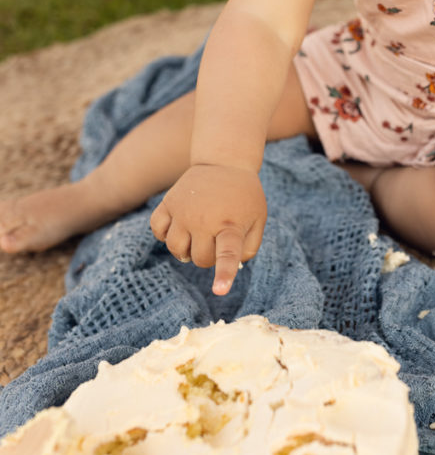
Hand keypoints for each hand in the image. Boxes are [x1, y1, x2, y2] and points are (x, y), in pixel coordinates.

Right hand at [150, 164, 265, 295]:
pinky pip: (158, 230)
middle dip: (208, 257)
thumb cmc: (244, 197)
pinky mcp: (168, 202)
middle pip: (199, 259)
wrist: (225, 162)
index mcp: (231, 225)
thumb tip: (228, 268)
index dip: (224, 273)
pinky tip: (179, 226)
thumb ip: (248, 248)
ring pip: (176, 249)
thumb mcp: (257, 220)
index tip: (219, 291)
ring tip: (198, 236)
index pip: (228, 254)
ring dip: (186, 250)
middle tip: (216, 240)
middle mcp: (204, 219)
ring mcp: (184, 210)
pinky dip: (165, 235)